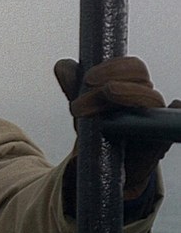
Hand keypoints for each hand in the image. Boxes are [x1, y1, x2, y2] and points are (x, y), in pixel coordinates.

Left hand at [54, 56, 179, 199]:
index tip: (87, 79)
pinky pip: (175, 122)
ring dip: (123, 97)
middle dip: (109, 83)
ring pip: (150, 96)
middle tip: (78, 104)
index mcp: (129, 87)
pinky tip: (176, 105)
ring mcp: (153, 118)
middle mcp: (144, 99)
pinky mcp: (158, 141)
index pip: (132, 67)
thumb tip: (63, 65)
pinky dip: (177, 111)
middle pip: (140, 76)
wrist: (105, 168)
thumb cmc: (97, 134)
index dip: (112, 68)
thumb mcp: (82, 110)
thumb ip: (73, 87)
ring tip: (87, 114)